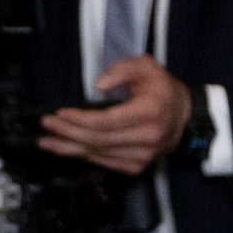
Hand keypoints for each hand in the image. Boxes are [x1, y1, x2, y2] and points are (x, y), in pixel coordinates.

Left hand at [41, 55, 191, 171]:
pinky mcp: (138, 165)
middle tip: (46, 124)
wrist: (186, 115)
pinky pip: (106, 163)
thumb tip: (100, 83)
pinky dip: (85, 156)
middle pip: (99, 139)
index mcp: (149, 113)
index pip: (107, 121)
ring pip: (99, 154)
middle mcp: (148, 138)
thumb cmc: (163, 90)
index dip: (80, 119)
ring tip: (46, 141)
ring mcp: (144, 155)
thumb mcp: (146, 66)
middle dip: (68, 132)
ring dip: (70, 148)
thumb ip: (121, 69)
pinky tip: (68, 149)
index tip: (59, 114)